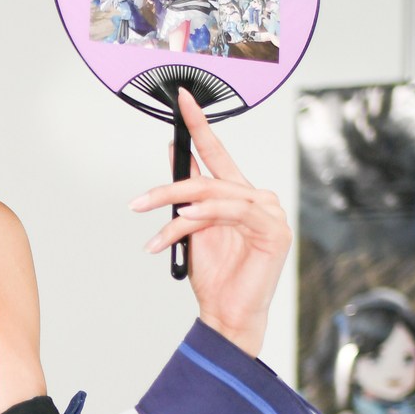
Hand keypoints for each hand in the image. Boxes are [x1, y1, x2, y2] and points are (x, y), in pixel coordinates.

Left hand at [129, 90, 290, 357]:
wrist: (227, 315)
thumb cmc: (215, 276)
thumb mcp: (192, 228)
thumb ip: (187, 194)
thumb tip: (174, 156)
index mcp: (237, 195)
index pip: (217, 152)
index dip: (200, 124)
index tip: (183, 98)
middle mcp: (256, 198)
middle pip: (208, 179)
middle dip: (168, 189)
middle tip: (139, 202)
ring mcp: (269, 213)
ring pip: (215, 196)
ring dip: (178, 211)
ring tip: (155, 231)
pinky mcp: (274, 231)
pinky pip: (234, 212)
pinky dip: (206, 215)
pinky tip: (187, 221)